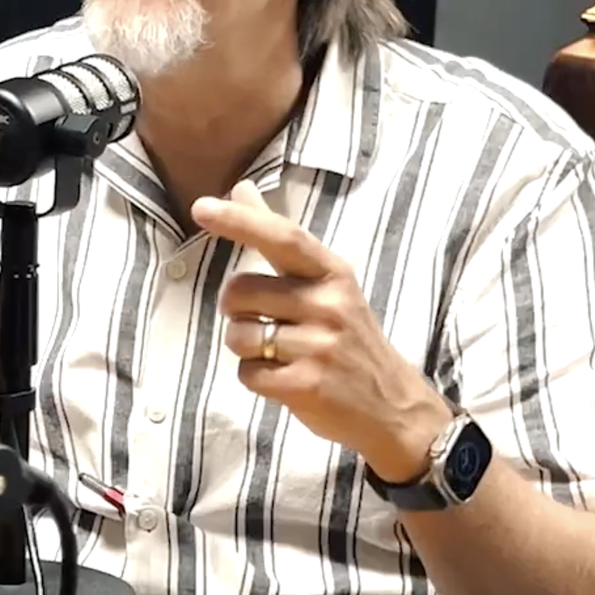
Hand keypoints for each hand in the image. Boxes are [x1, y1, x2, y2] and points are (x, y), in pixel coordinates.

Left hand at [190, 181, 451, 480]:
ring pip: (238, 336)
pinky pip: (247, 374)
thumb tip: (241, 188)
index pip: (282, 237)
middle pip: (241, 292)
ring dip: (245, 347)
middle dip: (235, 309)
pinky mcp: (307, 385)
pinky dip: (256, 378)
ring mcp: (320, 346)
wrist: (393, 406)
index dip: (240, 222)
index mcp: (332, 273)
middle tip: (263, 321)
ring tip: (278, 354)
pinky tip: (284, 378)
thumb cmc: (349, 338)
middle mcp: (329, 304)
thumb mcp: (327, 283)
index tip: (202, 208)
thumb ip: (280, 239)